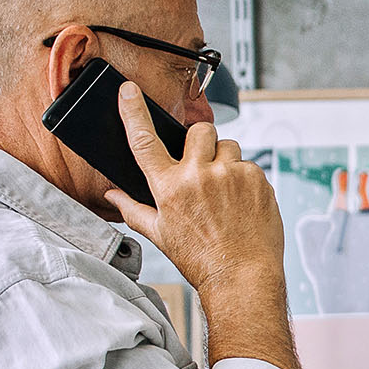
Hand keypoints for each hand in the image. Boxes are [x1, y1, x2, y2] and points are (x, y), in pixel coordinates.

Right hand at [104, 84, 298, 368]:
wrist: (242, 277)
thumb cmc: (199, 259)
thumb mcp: (160, 235)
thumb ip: (133, 209)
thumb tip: (110, 194)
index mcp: (168, 187)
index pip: (144, 140)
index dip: (133, 111)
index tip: (128, 90)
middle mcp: (199, 175)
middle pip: (199, 130)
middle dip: (200, 142)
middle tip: (202, 165)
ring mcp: (231, 175)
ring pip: (228, 146)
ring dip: (225, 161)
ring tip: (224, 191)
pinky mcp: (258, 179)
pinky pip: (249, 165)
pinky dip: (245, 178)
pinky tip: (242, 203)